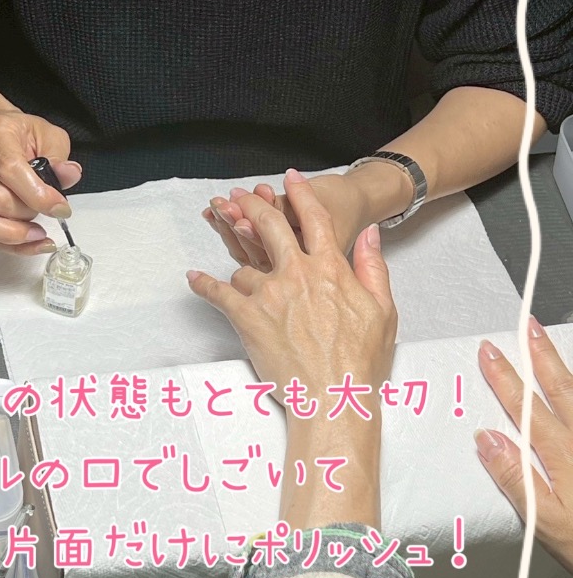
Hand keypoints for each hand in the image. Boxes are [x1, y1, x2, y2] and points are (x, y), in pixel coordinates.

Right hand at [0, 109, 82, 254]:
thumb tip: (69, 175)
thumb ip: (59, 157)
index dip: (38, 196)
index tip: (59, 208)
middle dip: (28, 214)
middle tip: (48, 212)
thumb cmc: (15, 132)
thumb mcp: (46, 134)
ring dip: (14, 235)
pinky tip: (26, 242)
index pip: (11, 169)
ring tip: (37, 234)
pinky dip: (5, 243)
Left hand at [188, 170, 396, 406]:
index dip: (301, 195)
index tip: (291, 179)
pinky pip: (218, 294)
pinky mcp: (247, 318)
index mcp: (331, 269)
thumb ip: (372, 266)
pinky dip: (204, 285)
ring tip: (238, 274)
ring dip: (241, 269)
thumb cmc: (360, 362)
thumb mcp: (383, 310)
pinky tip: (194, 279)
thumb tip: (369, 233)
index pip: (314, 220)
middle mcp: (297, 274)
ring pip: (245, 267)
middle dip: (254, 205)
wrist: (333, 398)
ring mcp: (269, 295)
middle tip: (241, 196)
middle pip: (269, 226)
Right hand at [476, 321, 572, 571]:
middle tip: (525, 326)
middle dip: (538, 357)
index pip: (527, 408)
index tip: (489, 351)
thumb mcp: (547, 523)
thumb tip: (487, 438)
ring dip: (561, 365)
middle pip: (560, 390)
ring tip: (545, 341)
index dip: (506, 378)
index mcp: (563, 458)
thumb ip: (515, 478)